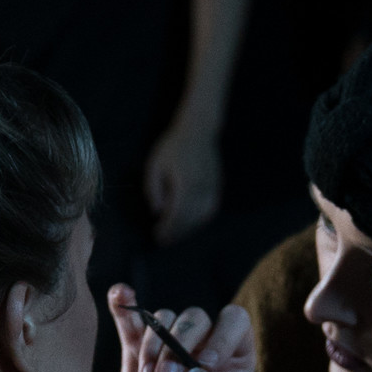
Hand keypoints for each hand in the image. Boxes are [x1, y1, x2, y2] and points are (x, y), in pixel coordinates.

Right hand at [106, 285, 254, 371]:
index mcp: (234, 366)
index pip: (234, 323)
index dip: (220, 335)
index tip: (204, 363)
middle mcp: (203, 352)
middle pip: (195, 318)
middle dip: (178, 343)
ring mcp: (168, 352)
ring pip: (163, 320)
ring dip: (154, 345)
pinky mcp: (135, 357)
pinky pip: (131, 322)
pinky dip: (124, 306)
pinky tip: (120, 294)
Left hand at [144, 127, 221, 245]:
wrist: (198, 131)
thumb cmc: (172, 146)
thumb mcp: (155, 164)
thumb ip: (154, 188)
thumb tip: (157, 211)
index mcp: (185, 183)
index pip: (176, 214)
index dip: (166, 228)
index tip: (157, 236)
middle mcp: (201, 188)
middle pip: (188, 219)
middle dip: (175, 233)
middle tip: (163, 241)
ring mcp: (212, 188)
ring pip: (201, 217)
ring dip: (188, 229)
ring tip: (175, 234)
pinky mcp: (217, 186)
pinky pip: (210, 209)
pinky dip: (200, 220)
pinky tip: (190, 223)